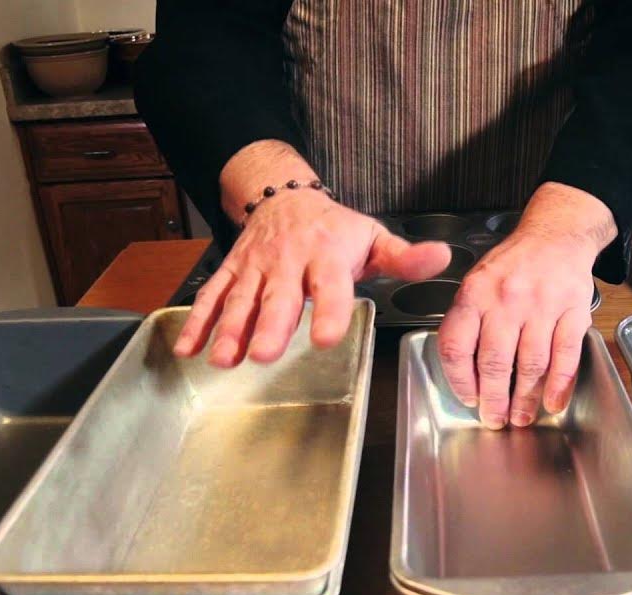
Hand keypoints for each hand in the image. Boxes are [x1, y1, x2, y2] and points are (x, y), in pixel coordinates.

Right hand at [176, 142, 449, 364]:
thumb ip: (405, 258)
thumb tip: (442, 257)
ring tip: (225, 360)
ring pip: (241, 300)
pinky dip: (197, 322)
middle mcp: (289, 263)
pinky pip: (212, 296)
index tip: (328, 338)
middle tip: (264, 355)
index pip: (331, 286)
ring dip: (230, 330)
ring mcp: (256, 268)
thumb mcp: (373, 239)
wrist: (285, 197)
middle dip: (271, 327)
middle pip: (279, 298)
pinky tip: (189, 348)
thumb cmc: (335, 230)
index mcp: (327, 257)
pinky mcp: (232, 272)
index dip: (330, 312)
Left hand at [437, 183, 614, 428]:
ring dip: (525, 398)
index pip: (457, 346)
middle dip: (493, 400)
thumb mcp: (476, 283)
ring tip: (521, 418)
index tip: (468, 399)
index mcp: (474, 293)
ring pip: (530, 363)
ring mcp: (542, 305)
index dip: (460, 381)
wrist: (556, 236)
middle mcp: (506, 299)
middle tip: (494, 420)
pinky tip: (552, 402)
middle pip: (494, 362)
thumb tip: (466, 374)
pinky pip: (565, 355)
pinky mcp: (573, 310)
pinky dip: (559, 385)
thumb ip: (468, 322)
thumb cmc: (512, 267)